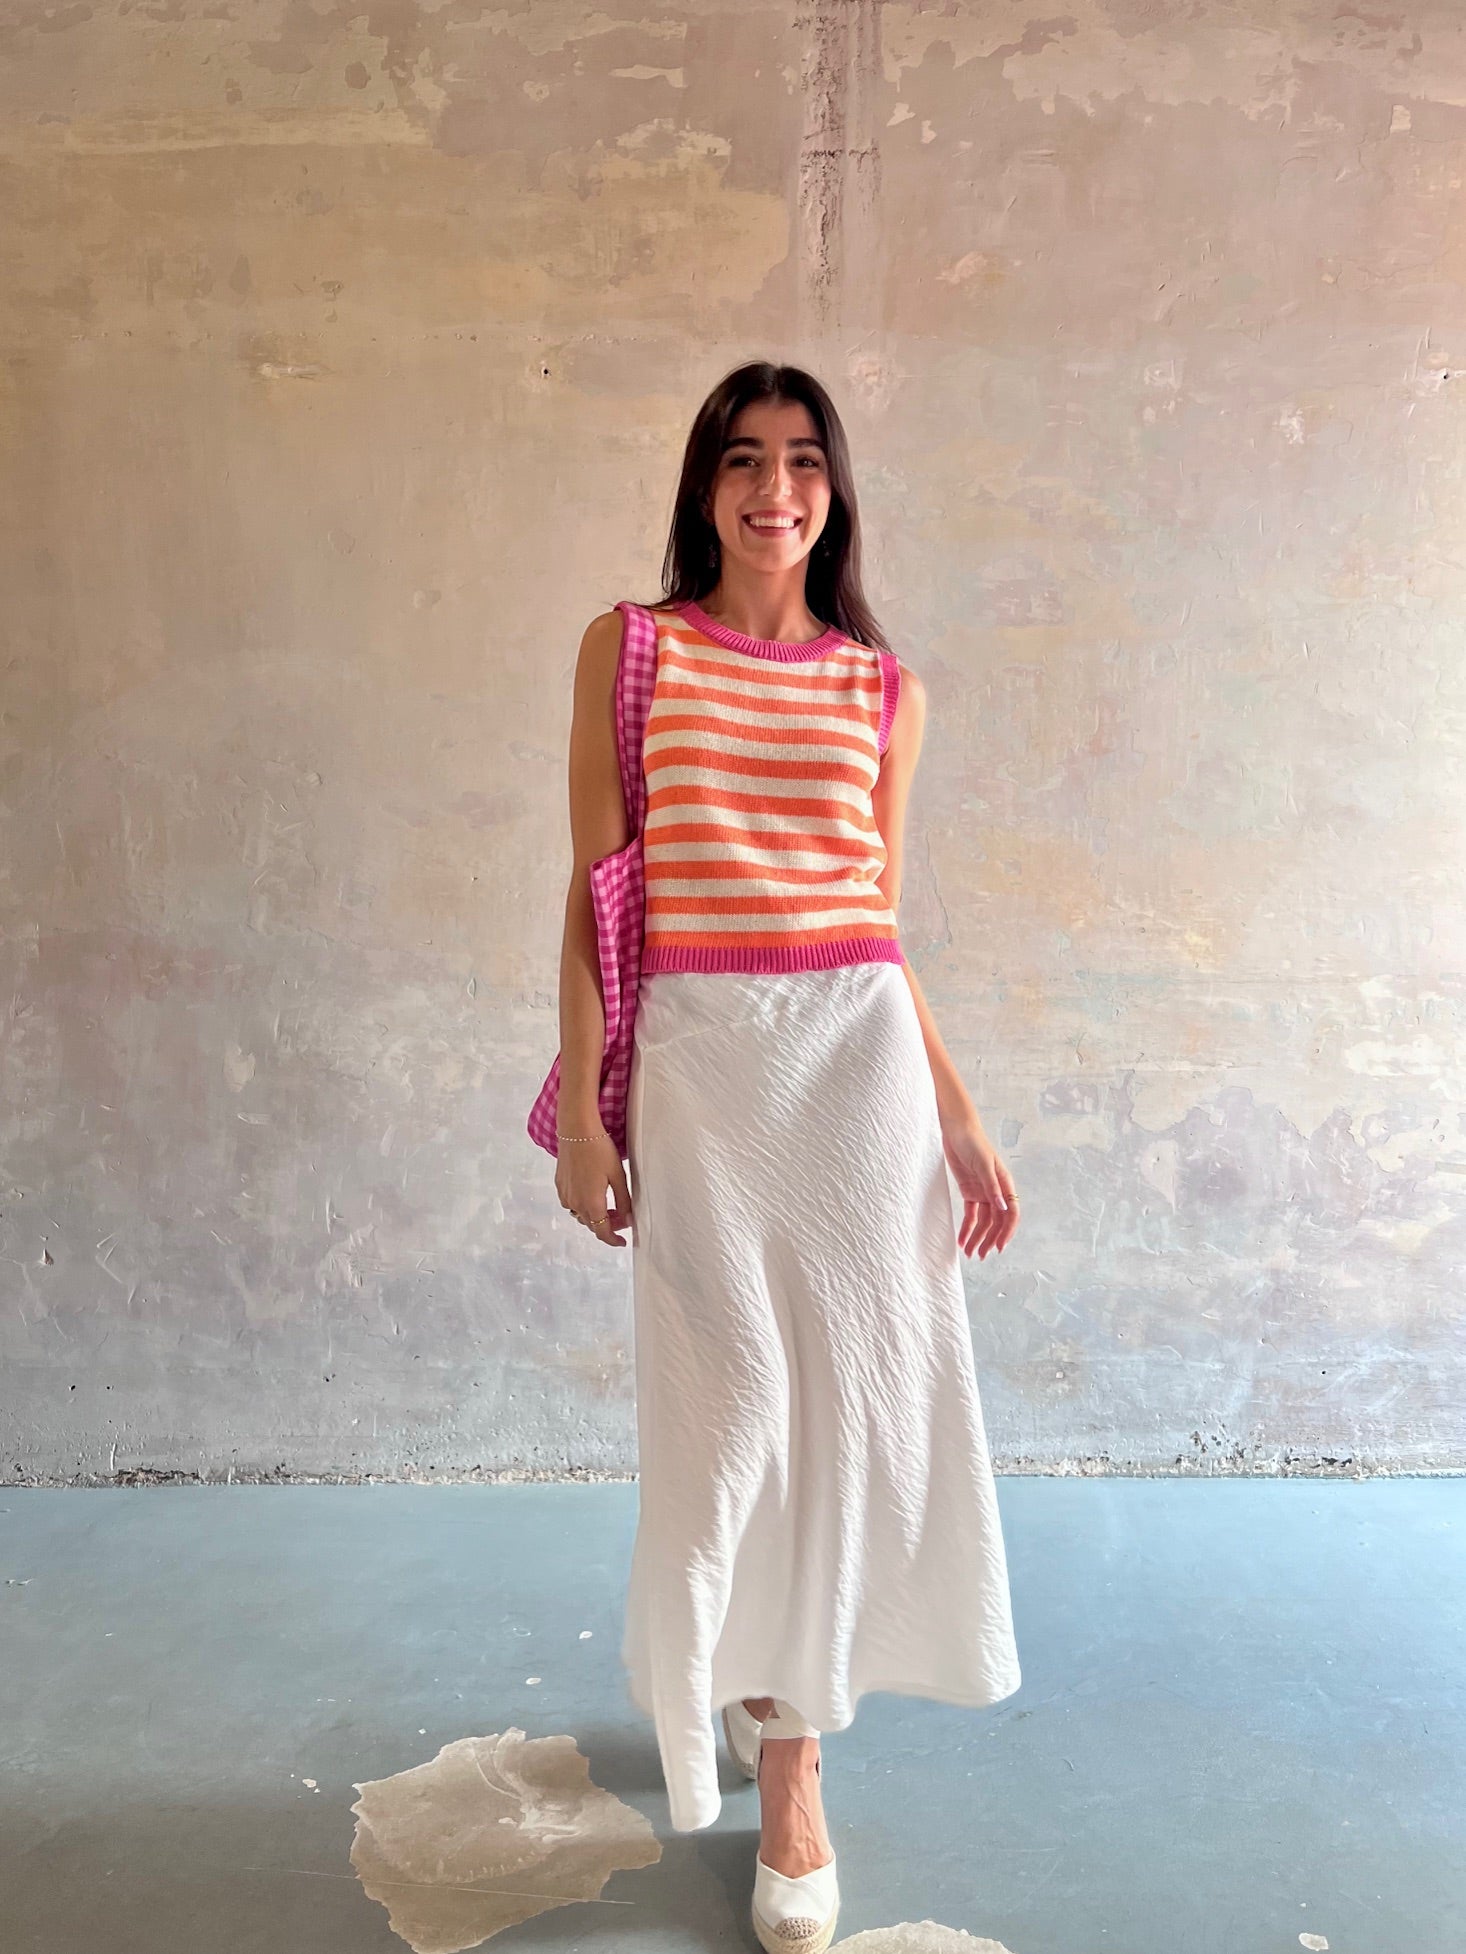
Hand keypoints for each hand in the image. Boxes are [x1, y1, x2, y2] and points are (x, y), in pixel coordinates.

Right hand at [555, 1132, 632, 1247]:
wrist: (576, 1130)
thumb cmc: (599, 1149)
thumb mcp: (618, 1176)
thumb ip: (624, 1201)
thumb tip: (628, 1220)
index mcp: (592, 1203)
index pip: (603, 1232)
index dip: (613, 1240)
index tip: (622, 1241)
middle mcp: (575, 1203)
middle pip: (592, 1225)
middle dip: (608, 1225)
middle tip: (622, 1216)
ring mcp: (565, 1195)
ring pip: (581, 1215)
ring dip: (595, 1216)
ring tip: (609, 1205)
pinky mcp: (560, 1186)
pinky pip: (572, 1204)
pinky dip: (583, 1205)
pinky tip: (592, 1193)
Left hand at [941, 1115, 1018, 1259]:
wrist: (956, 1130)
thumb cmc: (973, 1142)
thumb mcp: (983, 1164)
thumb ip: (992, 1187)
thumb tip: (1003, 1209)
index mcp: (1005, 1184)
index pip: (1011, 1213)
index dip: (1007, 1231)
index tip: (999, 1247)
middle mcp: (996, 1191)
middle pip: (996, 1221)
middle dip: (990, 1239)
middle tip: (981, 1255)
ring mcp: (983, 1192)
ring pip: (983, 1221)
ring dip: (978, 1238)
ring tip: (970, 1254)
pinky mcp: (969, 1191)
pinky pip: (970, 1215)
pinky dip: (967, 1228)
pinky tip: (962, 1240)